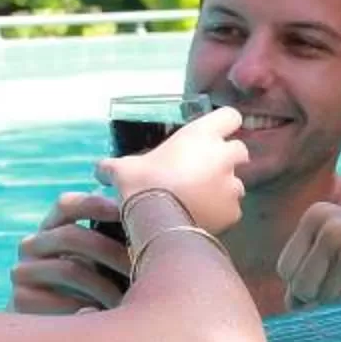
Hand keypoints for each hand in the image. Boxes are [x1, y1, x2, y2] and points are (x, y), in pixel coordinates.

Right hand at [10, 191, 131, 312]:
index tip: (125, 215)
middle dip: (112, 251)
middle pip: (70, 236)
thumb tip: (143, 224)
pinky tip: (109, 316)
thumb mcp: (107, 267)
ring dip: (106, 285)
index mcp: (52, 230)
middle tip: (148, 267)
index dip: (95, 206)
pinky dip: (88, 307)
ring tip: (136, 300)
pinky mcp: (21, 300)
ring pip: (69, 269)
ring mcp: (21, 272)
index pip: (66, 206)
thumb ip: (115, 244)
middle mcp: (32, 246)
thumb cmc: (98, 297)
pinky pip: (60, 299)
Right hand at [96, 105, 245, 232]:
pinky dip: (221, 213)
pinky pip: (232, 210)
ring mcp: (231, 185)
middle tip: (206, 171)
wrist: (158, 224)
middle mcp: (222, 157)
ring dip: (224, 188)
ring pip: (237, 182)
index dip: (223, 124)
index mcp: (200, 135)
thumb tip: (100, 170)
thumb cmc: (141, 185)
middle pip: (240, 150)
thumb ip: (114, 166)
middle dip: (227, 159)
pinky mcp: (233, 212)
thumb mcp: (122, 170)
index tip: (212, 135)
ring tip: (202, 199)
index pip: (230, 116)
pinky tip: (202, 218)